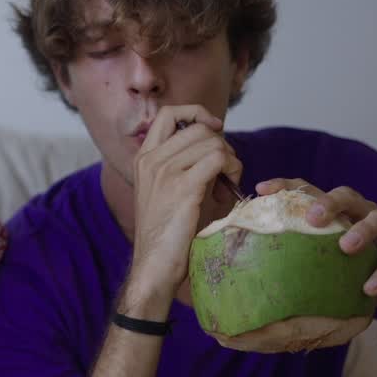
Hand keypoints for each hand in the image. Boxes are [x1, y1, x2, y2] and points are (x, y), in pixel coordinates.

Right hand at [129, 105, 241, 295]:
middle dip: (221, 143)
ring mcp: (164, 172)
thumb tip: (218, 147)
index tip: (213, 128)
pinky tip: (230, 186)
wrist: (155, 263)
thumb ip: (185, 164)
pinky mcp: (183, 187)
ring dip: (230, 158)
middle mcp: (151, 160)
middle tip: (226, 169)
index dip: (196, 113)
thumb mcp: (168, 190)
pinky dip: (231, 168)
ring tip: (228, 180)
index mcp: (144, 158)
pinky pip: (218, 159)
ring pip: (211, 142)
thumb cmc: (168, 232)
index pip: (168, 113)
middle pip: (198, 128)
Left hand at [255, 178, 376, 317]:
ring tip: (345, 246)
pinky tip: (368, 288)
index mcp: (338, 210)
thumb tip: (248, 253)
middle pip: (347, 195)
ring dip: (362, 231)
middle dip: (329, 202)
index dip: (286, 185)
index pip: (310, 190)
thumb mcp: (321, 255)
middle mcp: (362, 213)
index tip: (261, 189)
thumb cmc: (350, 268)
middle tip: (312, 217)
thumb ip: (296, 247)